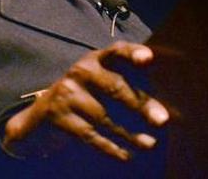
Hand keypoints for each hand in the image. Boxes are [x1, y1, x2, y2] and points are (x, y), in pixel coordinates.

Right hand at [2, 42, 169, 161]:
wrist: (44, 113)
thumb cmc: (88, 96)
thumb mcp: (102, 81)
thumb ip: (129, 83)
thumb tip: (163, 109)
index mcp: (97, 60)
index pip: (116, 52)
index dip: (132, 54)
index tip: (148, 58)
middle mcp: (81, 72)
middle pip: (114, 87)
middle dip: (140, 104)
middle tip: (162, 120)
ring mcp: (67, 94)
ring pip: (104, 116)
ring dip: (130, 133)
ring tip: (150, 144)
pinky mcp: (58, 117)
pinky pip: (90, 135)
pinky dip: (111, 147)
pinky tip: (127, 155)